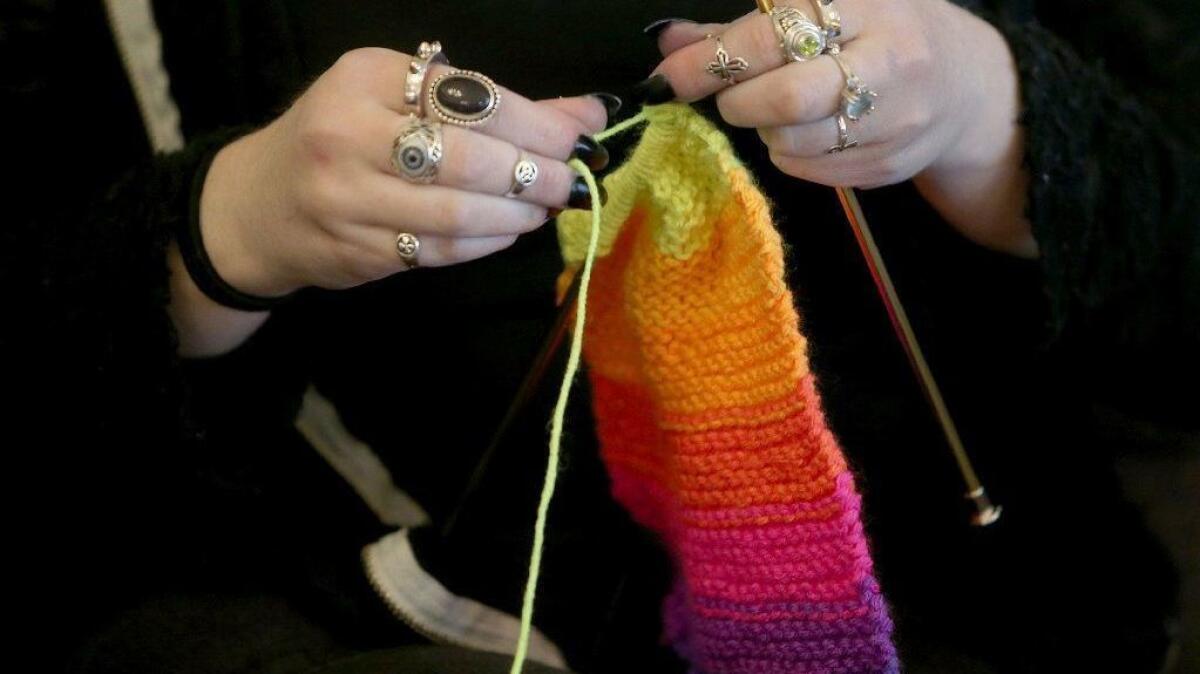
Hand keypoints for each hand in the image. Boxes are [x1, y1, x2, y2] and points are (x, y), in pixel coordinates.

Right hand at [200, 47, 611, 297]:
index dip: (538, 123)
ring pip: (456, 213)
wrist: (258, 206)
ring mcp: (347, 200)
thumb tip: (587, 114)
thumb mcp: (400, 98)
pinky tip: (507, 232)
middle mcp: (349, 135)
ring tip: (544, 208)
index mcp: (365, 78)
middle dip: (536, 173)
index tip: (579, 136)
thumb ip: (492, 106)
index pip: (470, 98)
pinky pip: (439, 251)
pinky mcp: (356, 252)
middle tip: (572, 181)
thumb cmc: (342, 138)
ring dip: (517, 215)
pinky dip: (486, 243)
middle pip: (468, 158)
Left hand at [640, 1, 1035, 256]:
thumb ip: (746, 26)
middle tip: (729, 98)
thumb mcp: (826, 9)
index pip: (776, 34)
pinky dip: (790, 153)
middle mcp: (888, 60)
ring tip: (779, 110)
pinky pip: (810, 170)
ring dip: (766, 130)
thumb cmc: (879, 35)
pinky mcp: (889, 166)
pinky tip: (808, 132)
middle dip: (739, 101)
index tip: (671, 75)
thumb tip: (669, 40)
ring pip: (794, 141)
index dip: (714, 58)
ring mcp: (895, 120)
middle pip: (788, 97)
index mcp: (867, 5)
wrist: (966, 86)